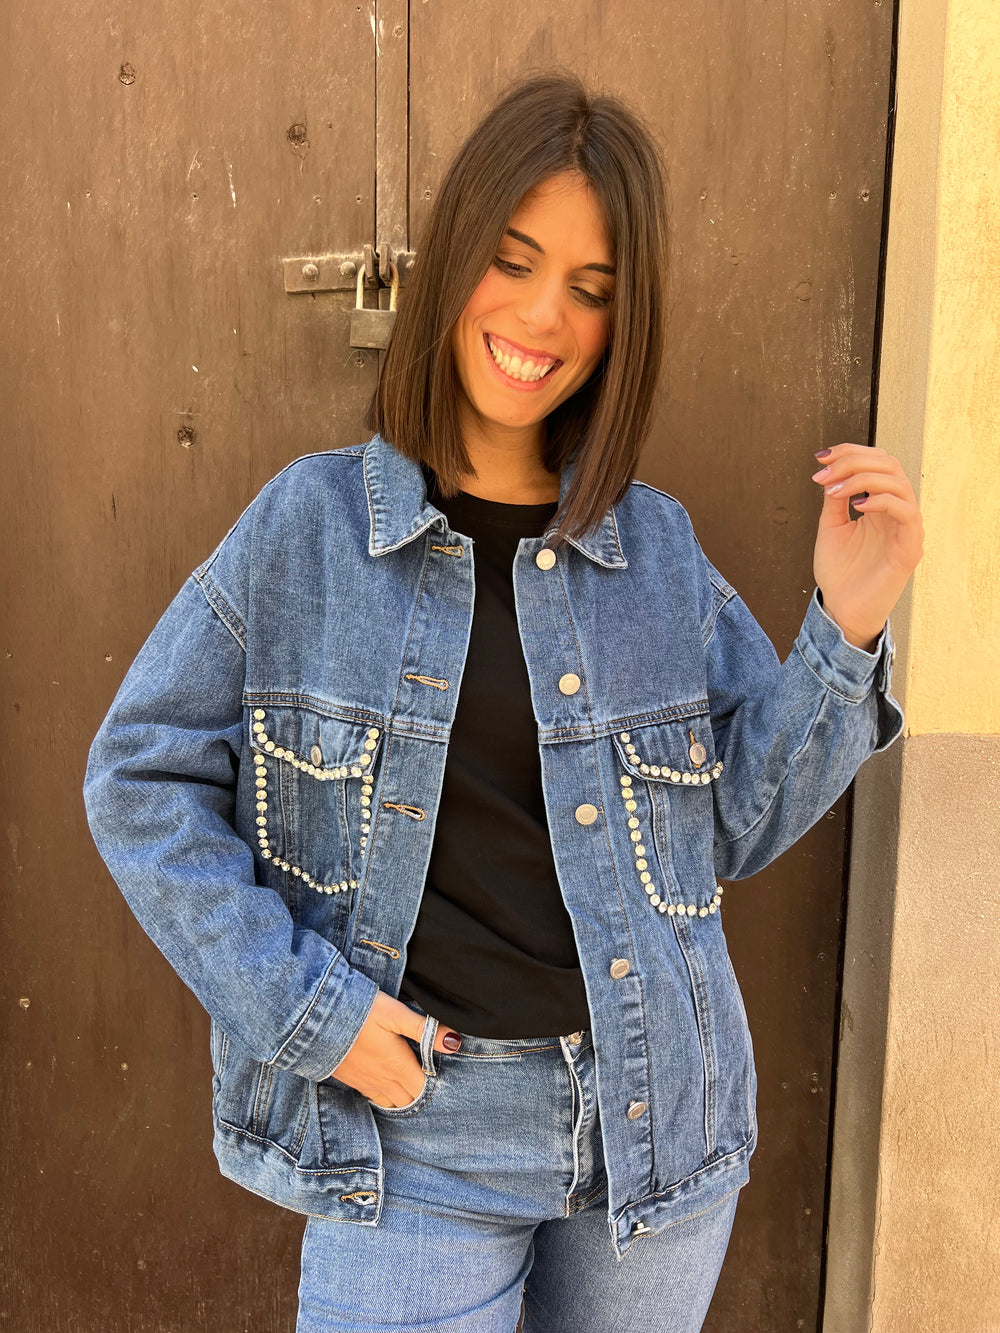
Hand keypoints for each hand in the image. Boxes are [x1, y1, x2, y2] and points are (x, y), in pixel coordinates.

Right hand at [327, 989, 461, 1107]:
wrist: (313, 1019)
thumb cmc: (359, 1011)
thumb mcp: (395, 1014)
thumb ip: (424, 1029)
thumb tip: (454, 1042)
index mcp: (398, 1065)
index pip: (423, 1088)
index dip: (433, 1082)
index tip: (437, 1070)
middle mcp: (383, 1080)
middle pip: (409, 1100)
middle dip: (419, 1093)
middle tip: (424, 1077)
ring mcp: (365, 1083)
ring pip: (390, 1102)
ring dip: (401, 1096)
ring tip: (407, 1081)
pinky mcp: (350, 1081)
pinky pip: (372, 1097)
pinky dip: (383, 1095)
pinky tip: (383, 1080)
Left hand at [810, 443, 922, 649]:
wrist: (841, 609)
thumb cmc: (839, 572)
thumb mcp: (830, 527)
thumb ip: (835, 499)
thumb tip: (832, 470)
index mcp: (880, 504)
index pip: (876, 462)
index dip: (850, 452)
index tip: (820, 456)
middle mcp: (897, 511)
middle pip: (889, 464)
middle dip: (853, 461)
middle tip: (824, 473)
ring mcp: (906, 528)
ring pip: (899, 482)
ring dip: (862, 478)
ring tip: (834, 490)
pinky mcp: (910, 547)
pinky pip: (906, 512)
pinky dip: (881, 500)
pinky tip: (856, 505)